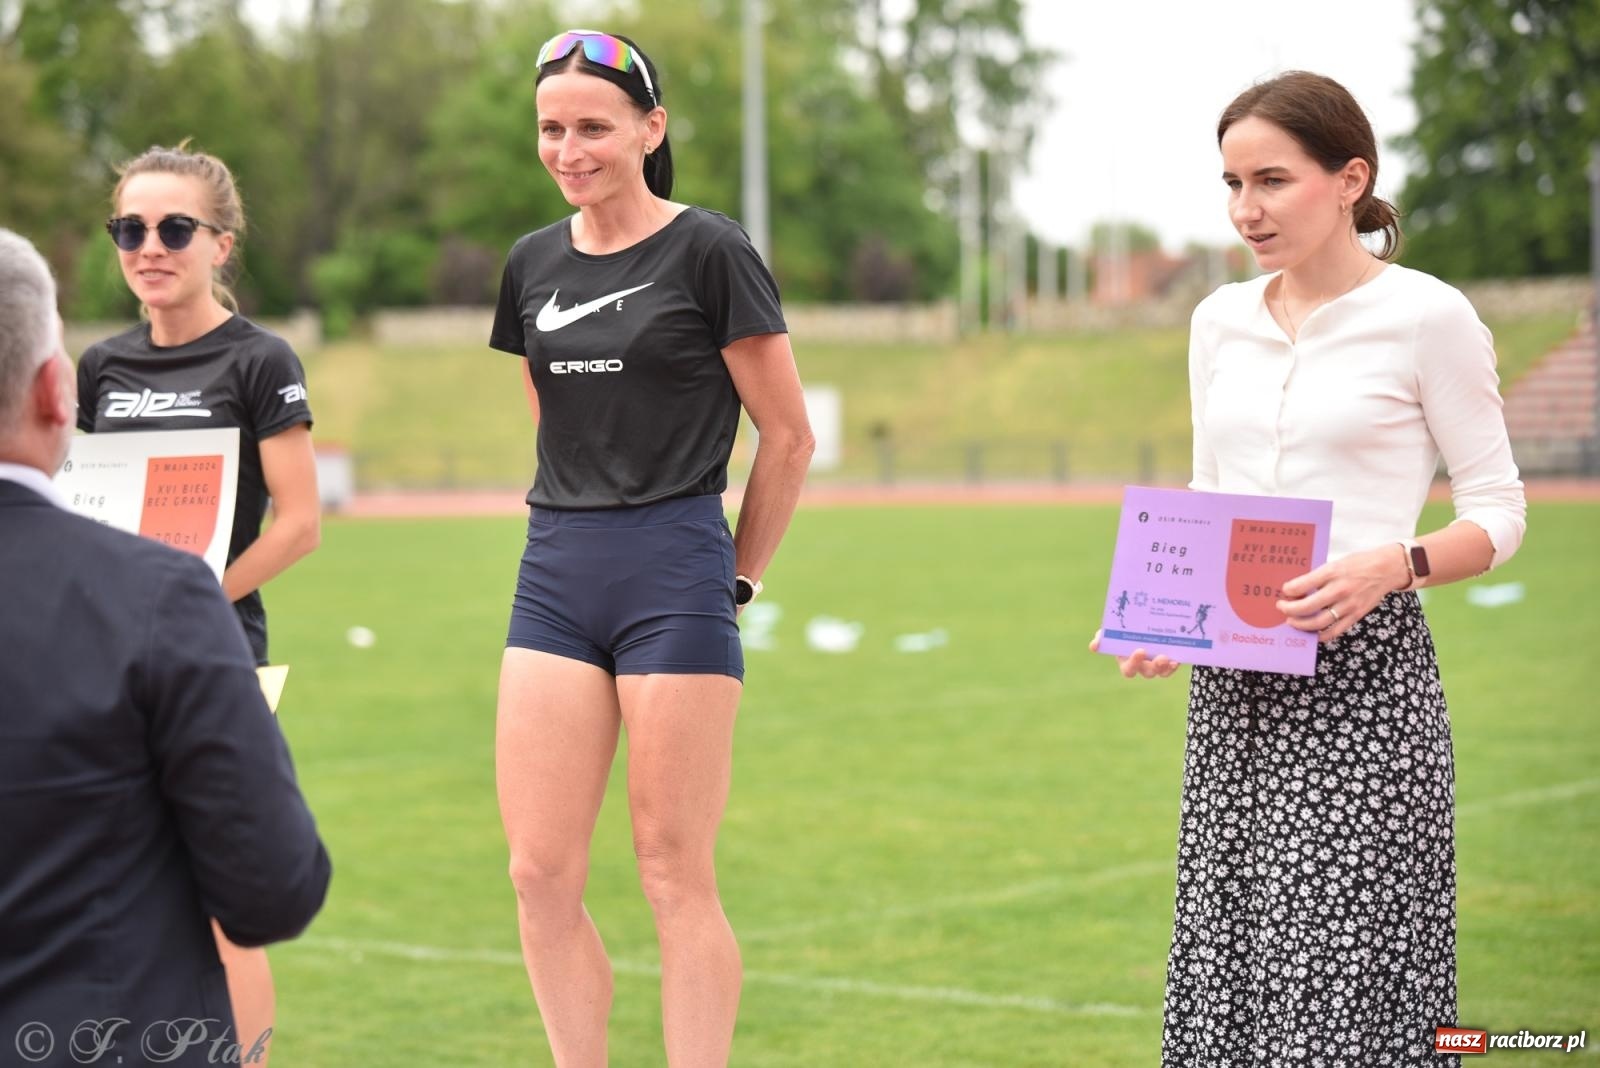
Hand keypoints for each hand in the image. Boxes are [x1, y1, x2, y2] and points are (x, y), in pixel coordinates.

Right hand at [1089, 629, 1180, 678]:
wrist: (1142, 622)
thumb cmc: (1121, 630)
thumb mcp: (1110, 632)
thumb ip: (1102, 637)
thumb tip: (1094, 645)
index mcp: (1126, 661)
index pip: (1129, 669)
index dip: (1134, 663)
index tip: (1140, 650)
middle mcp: (1142, 666)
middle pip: (1148, 672)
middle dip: (1154, 667)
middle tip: (1161, 658)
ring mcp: (1155, 664)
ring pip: (1161, 671)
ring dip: (1165, 667)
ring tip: (1169, 658)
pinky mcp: (1168, 659)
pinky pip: (1171, 666)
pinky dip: (1174, 664)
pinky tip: (1178, 658)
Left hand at [1276, 543, 1408, 642]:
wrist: (1387, 569)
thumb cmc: (1359, 564)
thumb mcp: (1336, 563)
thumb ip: (1318, 576)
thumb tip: (1297, 589)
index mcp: (1332, 572)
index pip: (1302, 584)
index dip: (1288, 590)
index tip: (1284, 591)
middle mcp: (1340, 589)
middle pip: (1307, 607)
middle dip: (1289, 610)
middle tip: (1281, 607)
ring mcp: (1348, 605)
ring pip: (1319, 622)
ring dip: (1301, 624)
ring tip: (1292, 622)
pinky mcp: (1356, 615)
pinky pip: (1335, 630)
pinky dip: (1321, 635)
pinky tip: (1312, 633)